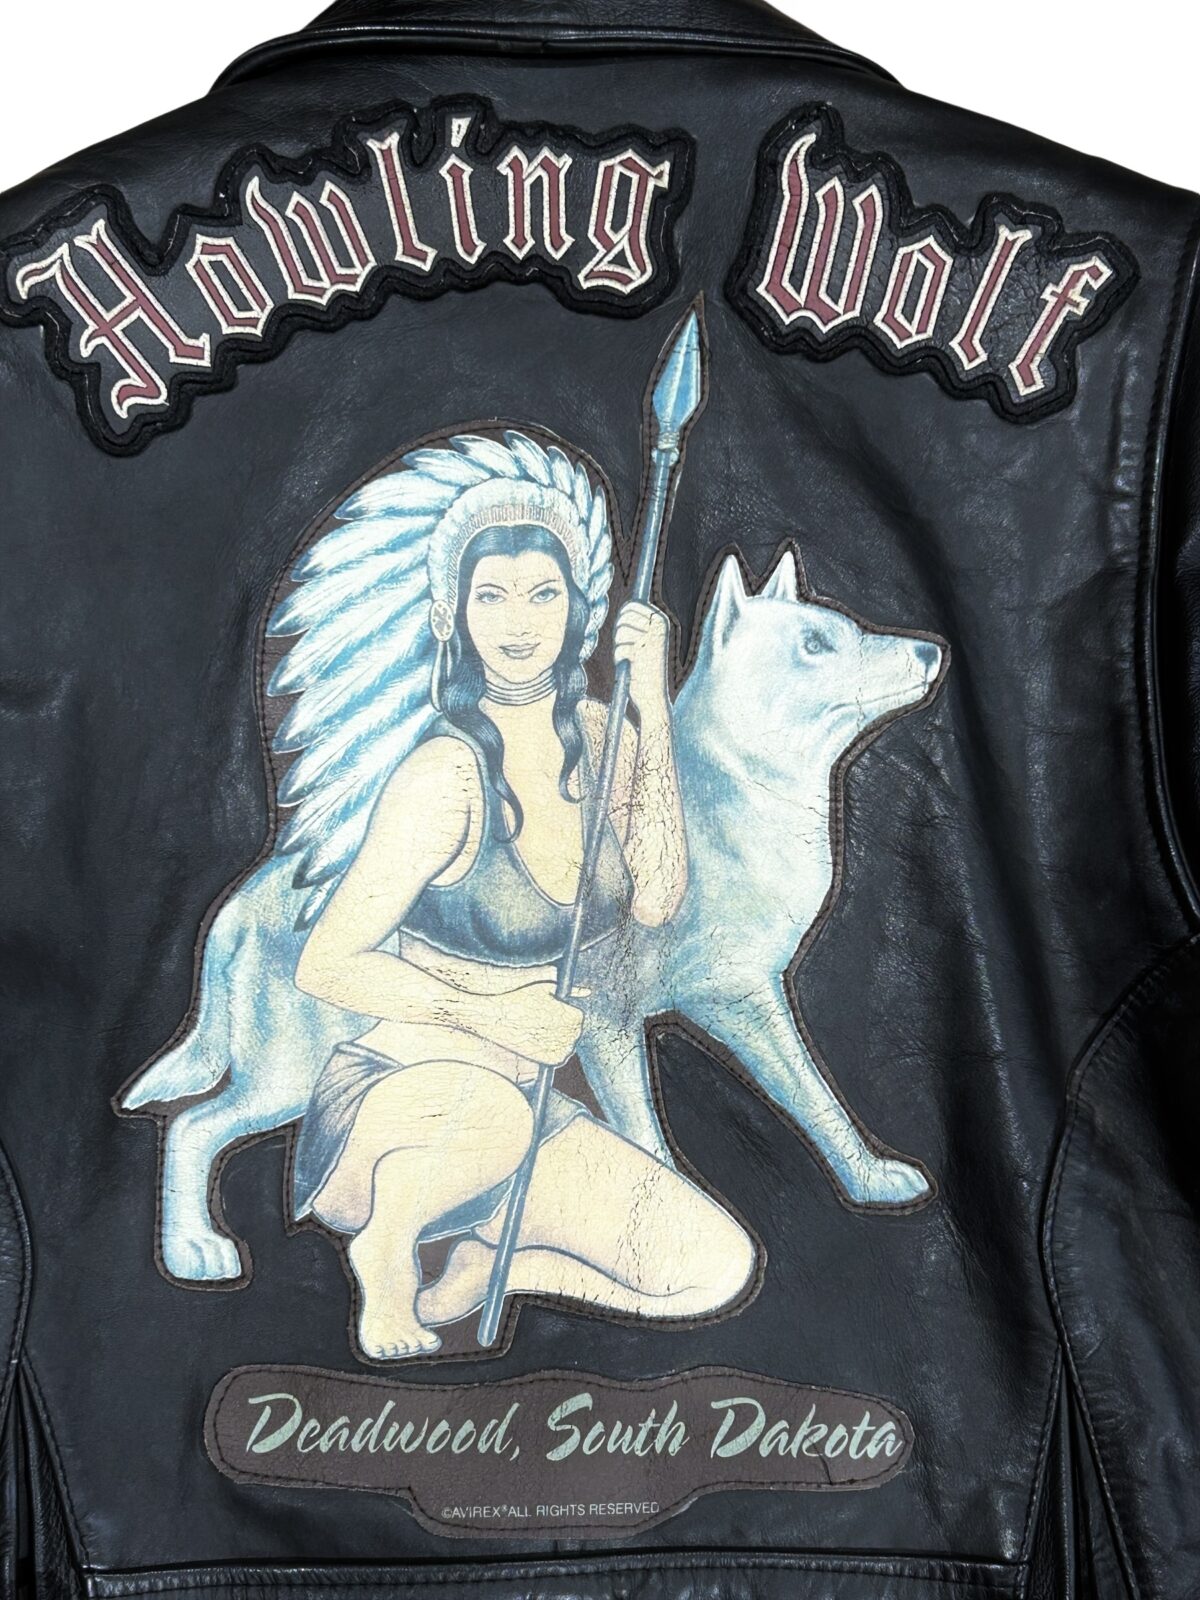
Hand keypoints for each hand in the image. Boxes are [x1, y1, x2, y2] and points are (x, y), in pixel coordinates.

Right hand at [490, 981, 586, 1065]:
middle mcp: (569, 1034)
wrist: (495, 1016)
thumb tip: (588, 991)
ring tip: (540, 1030)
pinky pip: (561, 1057)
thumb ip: (571, 989)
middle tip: (544, 1021)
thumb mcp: (546, 987)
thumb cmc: (519, 998)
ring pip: (569, 1045)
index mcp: (571, 1015)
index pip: (579, 1017)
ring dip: (560, 1039)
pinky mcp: (550, 1061)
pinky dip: (554, 1051)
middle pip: (575, 1031)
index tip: (552, 1011)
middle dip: (564, 1026)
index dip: (565, 1012)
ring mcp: (560, 1048)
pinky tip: (541, 1042)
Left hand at [614, 601, 669, 716]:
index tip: (627, 633)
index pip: (632, 605)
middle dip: (620, 632)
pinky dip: (620, 658)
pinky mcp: (641, 652)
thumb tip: (626, 607)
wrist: (653, 696)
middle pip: (624, 616)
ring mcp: (650, 638)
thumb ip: (636, 621)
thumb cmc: (646, 667)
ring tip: (632, 658)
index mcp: (662, 621)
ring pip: (620, 631)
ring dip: (620, 646)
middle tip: (629, 648)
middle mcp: (659, 627)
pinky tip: (631, 667)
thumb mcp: (645, 639)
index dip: (623, 618)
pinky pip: (619, 648)